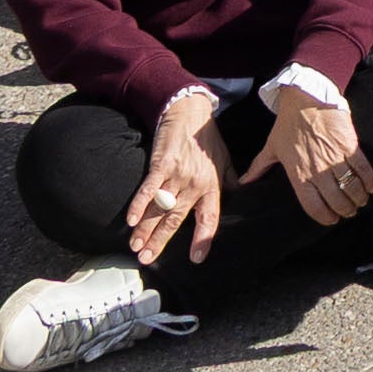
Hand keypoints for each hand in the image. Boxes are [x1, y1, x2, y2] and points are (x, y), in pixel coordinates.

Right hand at [129, 89, 228, 261]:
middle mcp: (194, 184)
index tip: (196, 258)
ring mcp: (177, 175)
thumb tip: (241, 195)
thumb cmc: (208, 139)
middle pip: (176, 219)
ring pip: (160, 208)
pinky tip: (132, 220)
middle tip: (148, 258)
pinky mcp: (161, 164)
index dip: (202, 239)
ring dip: (146, 230)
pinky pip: (148, 189)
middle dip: (160, 241)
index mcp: (212, 186)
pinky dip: (139, 205)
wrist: (191, 112)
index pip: (209, 219)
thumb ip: (231, 181)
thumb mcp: (225, 161)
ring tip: (136, 247)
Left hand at [240, 82, 372, 225]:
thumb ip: (259, 167)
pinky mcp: (350, 146)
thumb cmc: (288, 122)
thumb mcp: (271, 147)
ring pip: (352, 188)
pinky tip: (369, 188)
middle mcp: (318, 171)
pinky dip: (369, 182)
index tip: (331, 220)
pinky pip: (363, 170)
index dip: (325, 218)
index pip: (314, 207)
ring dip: (358, 199)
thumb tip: (244, 182)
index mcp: (299, 175)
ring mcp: (335, 159)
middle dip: (345, 211)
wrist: (306, 97)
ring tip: (359, 201)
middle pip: (337, 201)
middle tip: (348, 212)